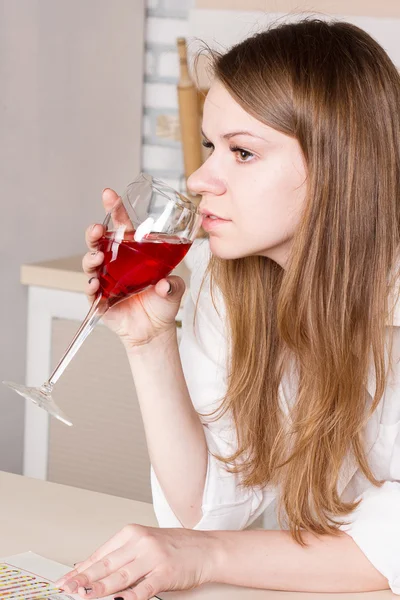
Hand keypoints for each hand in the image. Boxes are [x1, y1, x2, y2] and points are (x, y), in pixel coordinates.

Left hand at [55, 524, 218, 599]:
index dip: (81, 569)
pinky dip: (130, 597)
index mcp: (133, 533)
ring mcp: (153, 557)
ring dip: (99, 589)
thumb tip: (92, 569)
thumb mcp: (146, 544)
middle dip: (84, 580)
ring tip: (83, 596)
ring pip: (120, 576)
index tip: (65, 580)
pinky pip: (144, 588)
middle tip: (67, 589)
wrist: (207, 549)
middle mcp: (141, 542)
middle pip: (106, 565)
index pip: (101, 554)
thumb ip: (122, 556)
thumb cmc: (176, 547)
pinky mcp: (166, 573)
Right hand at [82, 188, 184, 349]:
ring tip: (98, 255)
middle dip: (95, 232)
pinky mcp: (100, 299)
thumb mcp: (174, 288)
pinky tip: (94, 283)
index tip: (109, 194)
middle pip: (99, 241)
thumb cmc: (163, 302)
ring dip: (90, 256)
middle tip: (98, 229)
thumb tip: (164, 283)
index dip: (113, 209)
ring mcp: (105, 279)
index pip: (120, 226)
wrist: (155, 330)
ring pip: (90, 261)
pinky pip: (90, 290)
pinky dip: (90, 285)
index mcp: (132, 253)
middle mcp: (115, 262)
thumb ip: (173, 283)